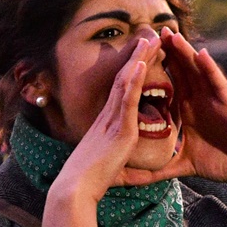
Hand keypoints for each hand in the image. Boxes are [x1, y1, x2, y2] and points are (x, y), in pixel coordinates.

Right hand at [43, 37, 163, 226]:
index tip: (143, 56)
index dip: (133, 72)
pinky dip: (134, 80)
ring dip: (139, 60)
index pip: (123, 91)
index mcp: (106, 124)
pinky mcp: (119, 129)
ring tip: (150, 40)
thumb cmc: (89, 182)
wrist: (76, 188)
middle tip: (150, 38)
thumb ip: (122, 165)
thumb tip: (133, 172)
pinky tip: (142, 64)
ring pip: (127, 82)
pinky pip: (128, 99)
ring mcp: (113, 120)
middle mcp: (108, 116)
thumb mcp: (110, 168)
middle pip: (125, 79)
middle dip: (138, 57)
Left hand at [137, 28, 226, 184]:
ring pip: (198, 71)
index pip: (168, 83)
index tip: (134, 54)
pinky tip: (202, 54)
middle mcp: (200, 99)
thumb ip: (156, 170)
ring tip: (171, 34)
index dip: (153, 69)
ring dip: (186, 52)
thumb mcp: (181, 165)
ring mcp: (215, 99)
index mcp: (187, 109)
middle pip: (180, 70)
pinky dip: (211, 69)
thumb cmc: (219, 163)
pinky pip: (218, 83)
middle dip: (167, 51)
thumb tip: (130, 179)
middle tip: (149, 31)